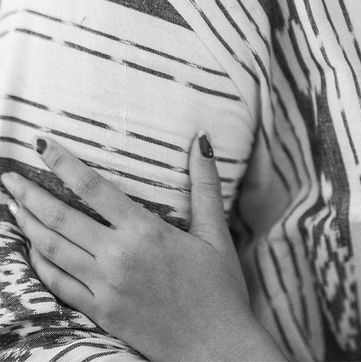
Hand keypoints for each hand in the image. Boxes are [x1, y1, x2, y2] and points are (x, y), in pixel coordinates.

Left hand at [0, 133, 284, 361]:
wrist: (215, 348)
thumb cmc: (219, 289)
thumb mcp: (215, 232)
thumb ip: (205, 184)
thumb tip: (200, 140)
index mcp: (145, 230)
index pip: (93, 187)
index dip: (63, 163)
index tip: (43, 144)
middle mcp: (117, 256)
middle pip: (60, 217)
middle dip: (29, 193)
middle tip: (8, 176)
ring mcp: (104, 287)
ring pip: (52, 249)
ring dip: (27, 224)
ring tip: (12, 204)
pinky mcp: (99, 312)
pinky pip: (58, 284)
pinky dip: (39, 263)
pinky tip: (31, 248)